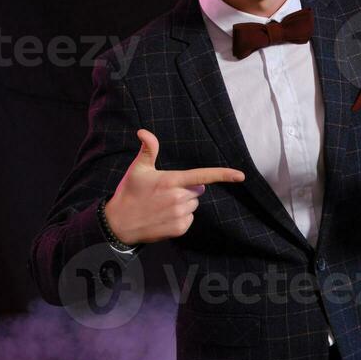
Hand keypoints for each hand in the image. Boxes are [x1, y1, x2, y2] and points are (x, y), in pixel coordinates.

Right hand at [104, 129, 245, 244]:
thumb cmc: (129, 192)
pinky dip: (181, 217)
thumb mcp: (137, 169)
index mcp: (171, 181)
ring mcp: (180, 215)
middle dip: (186, 188)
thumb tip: (143, 131)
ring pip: (193, 204)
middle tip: (165, 191)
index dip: (223, 175)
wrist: (119, 223)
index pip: (203, 176)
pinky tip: (164, 216)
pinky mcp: (180, 228)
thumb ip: (148, 149)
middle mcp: (179, 198)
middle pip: (197, 189)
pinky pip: (189, 218)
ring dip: (184, 203)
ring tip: (162, 204)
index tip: (240, 176)